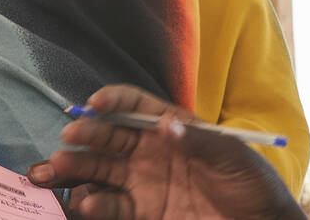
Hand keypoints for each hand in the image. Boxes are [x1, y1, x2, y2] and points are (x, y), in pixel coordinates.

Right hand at [27, 85, 303, 219]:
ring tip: (55, 171)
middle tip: (67, 139)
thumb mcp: (235, 158)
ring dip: (76, 169)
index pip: (135, 105)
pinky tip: (85, 204)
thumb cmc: (254, 185)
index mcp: (173, 127)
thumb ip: (202, 143)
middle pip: (108, 137)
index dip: (114, 100)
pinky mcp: (141, 213)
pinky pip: (109, 205)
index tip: (95, 104)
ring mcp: (143, 183)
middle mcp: (150, 151)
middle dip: (84, 135)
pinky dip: (93, 204)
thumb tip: (167, 126)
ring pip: (99, 170)